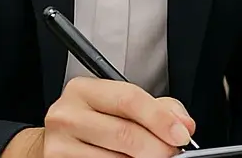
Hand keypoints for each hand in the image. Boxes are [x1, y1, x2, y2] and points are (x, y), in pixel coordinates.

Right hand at [8, 77, 196, 157]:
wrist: (56, 142)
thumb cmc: (95, 120)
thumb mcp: (123, 104)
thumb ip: (159, 108)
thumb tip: (185, 125)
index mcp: (83, 90)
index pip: (129, 99)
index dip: (160, 119)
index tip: (182, 135)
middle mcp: (67, 114)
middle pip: (124, 133)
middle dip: (157, 147)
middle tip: (173, 153)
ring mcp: (59, 144)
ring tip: (153, 157)